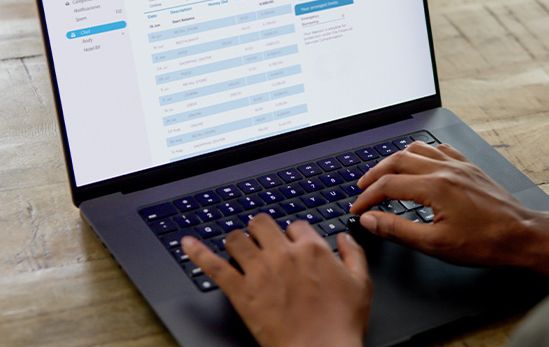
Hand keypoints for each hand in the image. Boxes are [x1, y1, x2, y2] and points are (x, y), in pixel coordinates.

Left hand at [182, 215, 371, 346]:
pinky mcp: (241, 292)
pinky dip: (197, 252)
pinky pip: (213, 266)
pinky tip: (187, 243)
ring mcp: (259, 271)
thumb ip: (353, 254)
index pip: (296, 225)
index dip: (294, 235)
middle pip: (262, 224)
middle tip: (263, 242)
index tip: (293, 246)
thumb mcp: (361, 283)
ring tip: (238, 247)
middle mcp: (283, 254)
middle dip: (262, 230)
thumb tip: (343, 237)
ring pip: (237, 238)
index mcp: (312, 249)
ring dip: (237, 240)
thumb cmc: (341, 324)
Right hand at [350, 142, 548, 278]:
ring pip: (417, 149)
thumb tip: (370, 220)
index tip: (358, 208)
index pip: (387, 185)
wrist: (521, 235)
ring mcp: (458, 164)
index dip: (367, 197)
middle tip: (362, 188)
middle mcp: (444, 169)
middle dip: (375, 173)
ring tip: (385, 172)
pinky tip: (420, 162)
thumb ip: (397, 230)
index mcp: (434, 187)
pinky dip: (423, 153)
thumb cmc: (483, 243)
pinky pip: (440, 149)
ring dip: (396, 159)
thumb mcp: (435, 244)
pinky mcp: (469, 166)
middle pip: (397, 161)